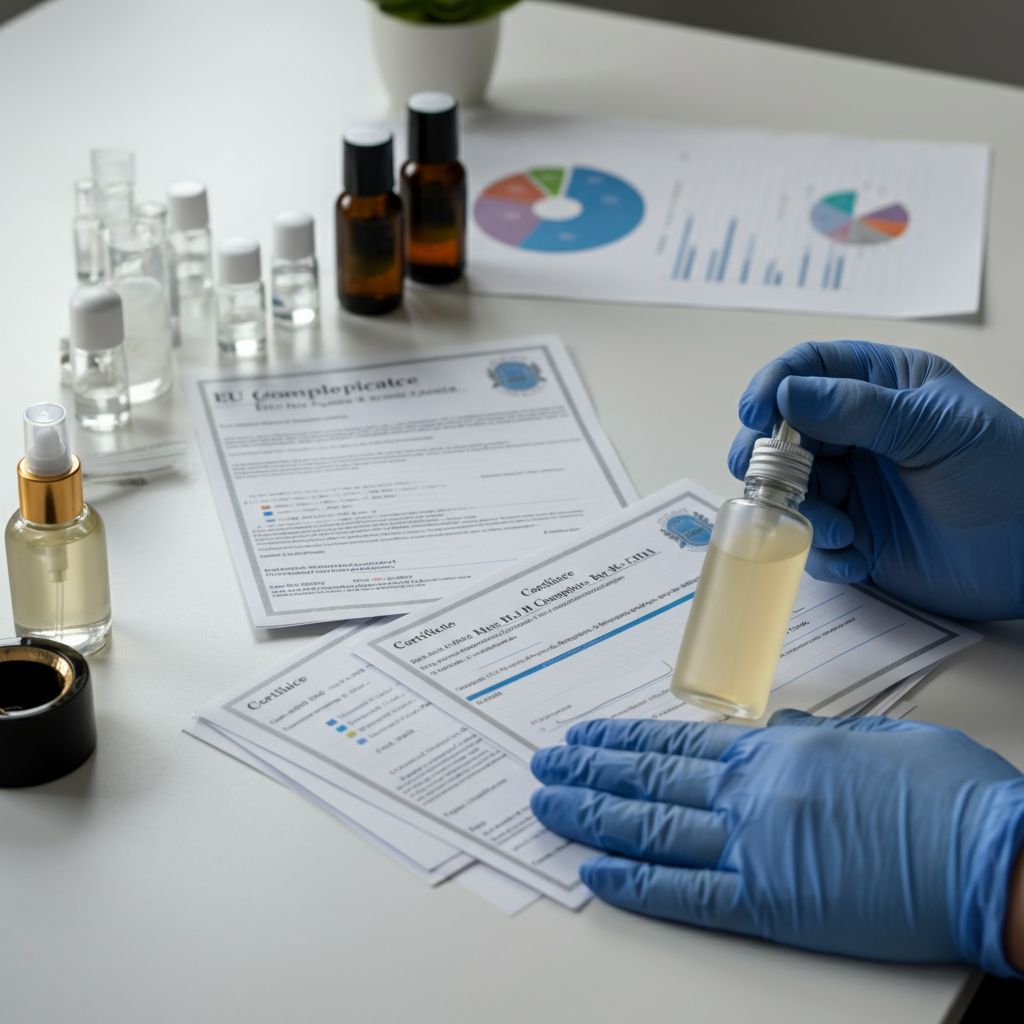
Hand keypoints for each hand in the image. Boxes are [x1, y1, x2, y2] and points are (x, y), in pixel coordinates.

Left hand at [530, 715, 1023, 976]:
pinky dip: (638, 884)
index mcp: (774, 750)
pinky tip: (598, 874)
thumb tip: (766, 728)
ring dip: (594, 818)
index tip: (585, 737)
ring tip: (550, 808)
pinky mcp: (773, 905)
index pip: (675, 742)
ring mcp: (756, 849)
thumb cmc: (944, 792)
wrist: (991, 855)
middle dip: (590, 774)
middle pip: (650, 781)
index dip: (622, 740)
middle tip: (545, 767)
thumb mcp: (871, 736)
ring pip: (653, 829)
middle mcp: (751, 794)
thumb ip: (807, 734)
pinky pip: (688, 894)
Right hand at [728, 341, 1023, 618]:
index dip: (775, 385)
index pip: (809, 368)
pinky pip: (811, 538)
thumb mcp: (935, 428)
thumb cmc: (1006, 473)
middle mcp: (858, 432)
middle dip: (769, 457)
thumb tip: (788, 394)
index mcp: (882, 386)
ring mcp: (853, 483)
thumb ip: (858, 409)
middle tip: (769, 480)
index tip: (757, 412)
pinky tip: (856, 556)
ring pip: (788, 488)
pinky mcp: (854, 533)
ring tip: (838, 530)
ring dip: (799, 511)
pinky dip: (822, 551)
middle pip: (783, 431)